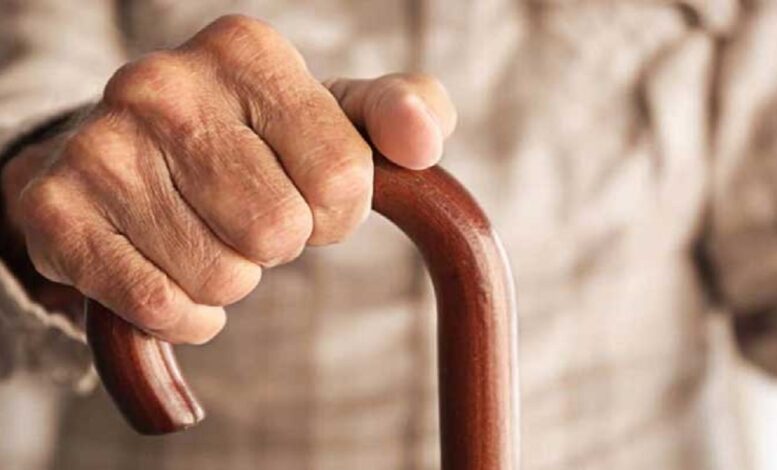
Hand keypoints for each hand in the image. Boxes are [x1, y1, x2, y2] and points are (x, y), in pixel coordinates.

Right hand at [2, 15, 456, 343]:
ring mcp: (102, 148)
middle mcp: (163, 85)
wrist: (132, 154)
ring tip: (204, 232)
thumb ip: (404, 113)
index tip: (306, 193)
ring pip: (222, 278)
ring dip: (230, 276)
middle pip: (279, 231)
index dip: (336, 209)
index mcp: (245, 51)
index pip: (342, 177)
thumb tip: (421, 139)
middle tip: (247, 214)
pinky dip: (182, 312)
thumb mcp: (337, 115)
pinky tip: (169, 270)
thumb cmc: (253, 140)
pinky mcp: (56, 214)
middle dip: (279, 242)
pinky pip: (160, 306)